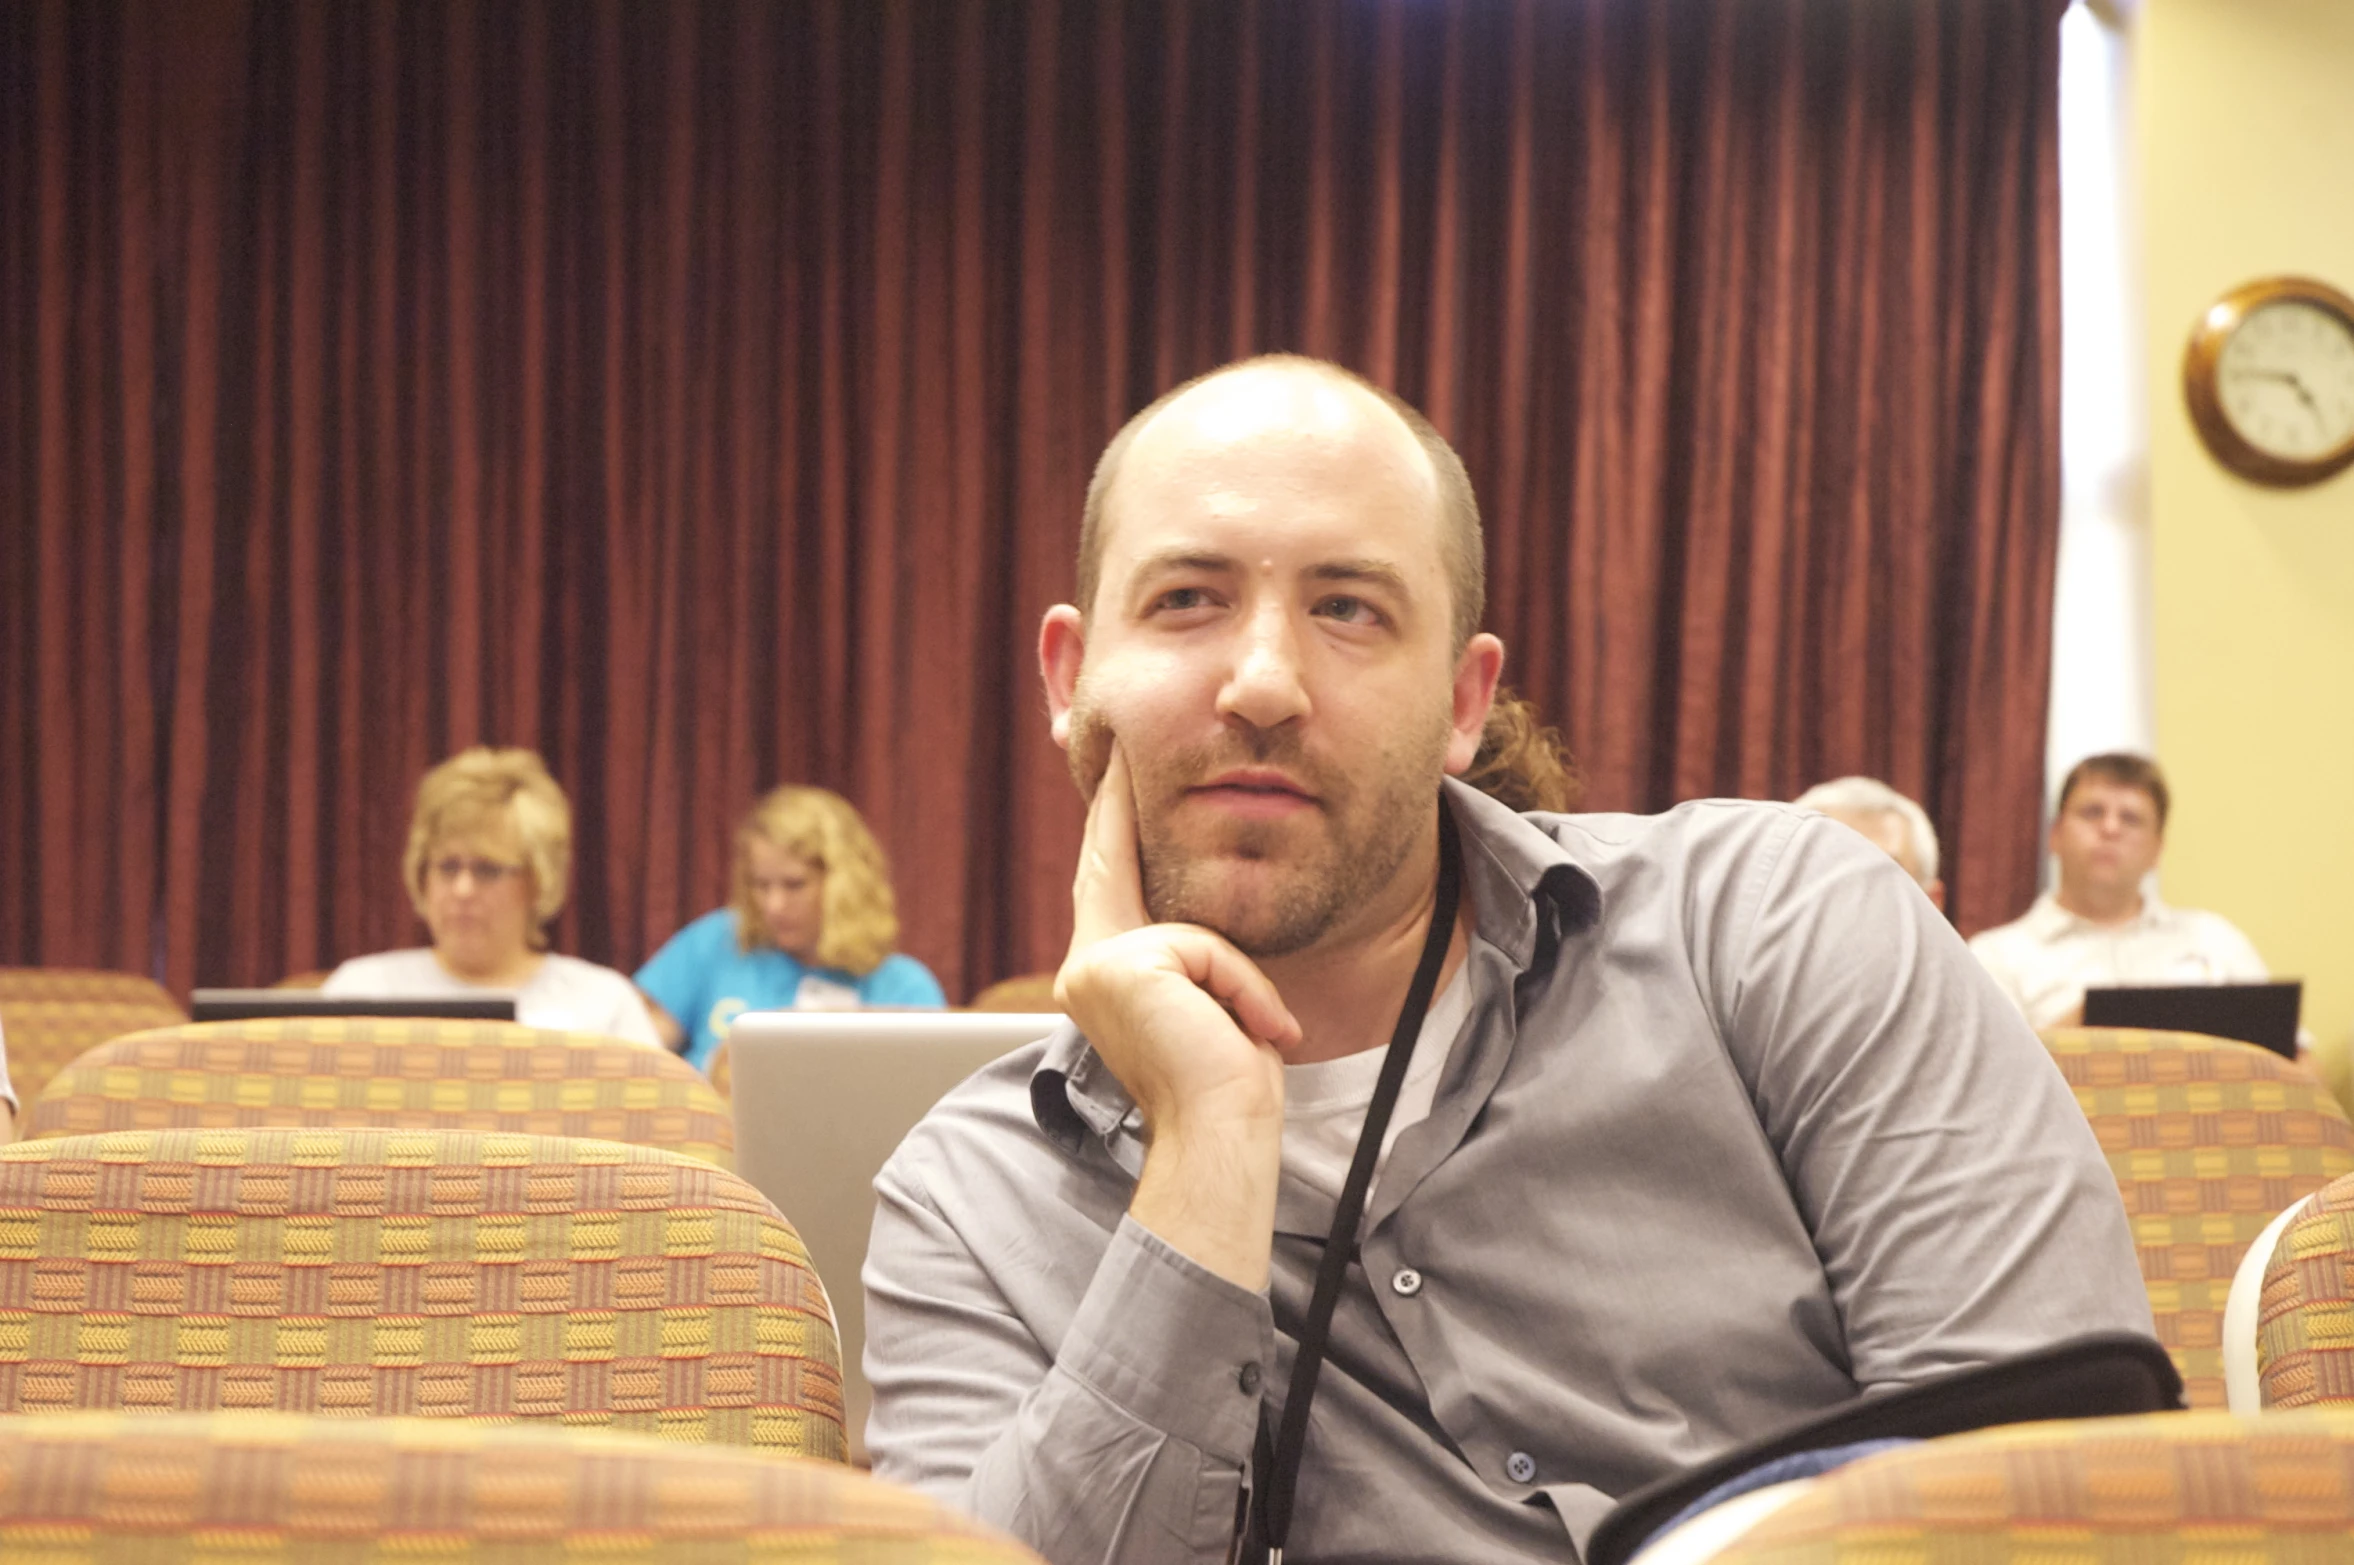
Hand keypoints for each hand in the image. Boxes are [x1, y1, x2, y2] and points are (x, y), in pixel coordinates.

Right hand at [1055, 743, 1298, 1287]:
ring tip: (1253, 1031)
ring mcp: (1097, 965)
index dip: (1112, 823)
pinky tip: (1248, 1030)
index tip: (1118, 770)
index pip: (1108, 881)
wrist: (1223, 1136)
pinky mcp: (1124, 965)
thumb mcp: (1207, 1001)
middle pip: (1109, 865)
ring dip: (1237, 981)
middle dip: (1117, 801)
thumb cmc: (1227, 1084)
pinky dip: (1242, 988)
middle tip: (1122, 745)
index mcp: (1102, 976)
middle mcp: (1086, 966)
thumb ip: (1188, 955)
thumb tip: (1198, 920)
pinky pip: (1206, 948)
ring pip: (1189, 928)